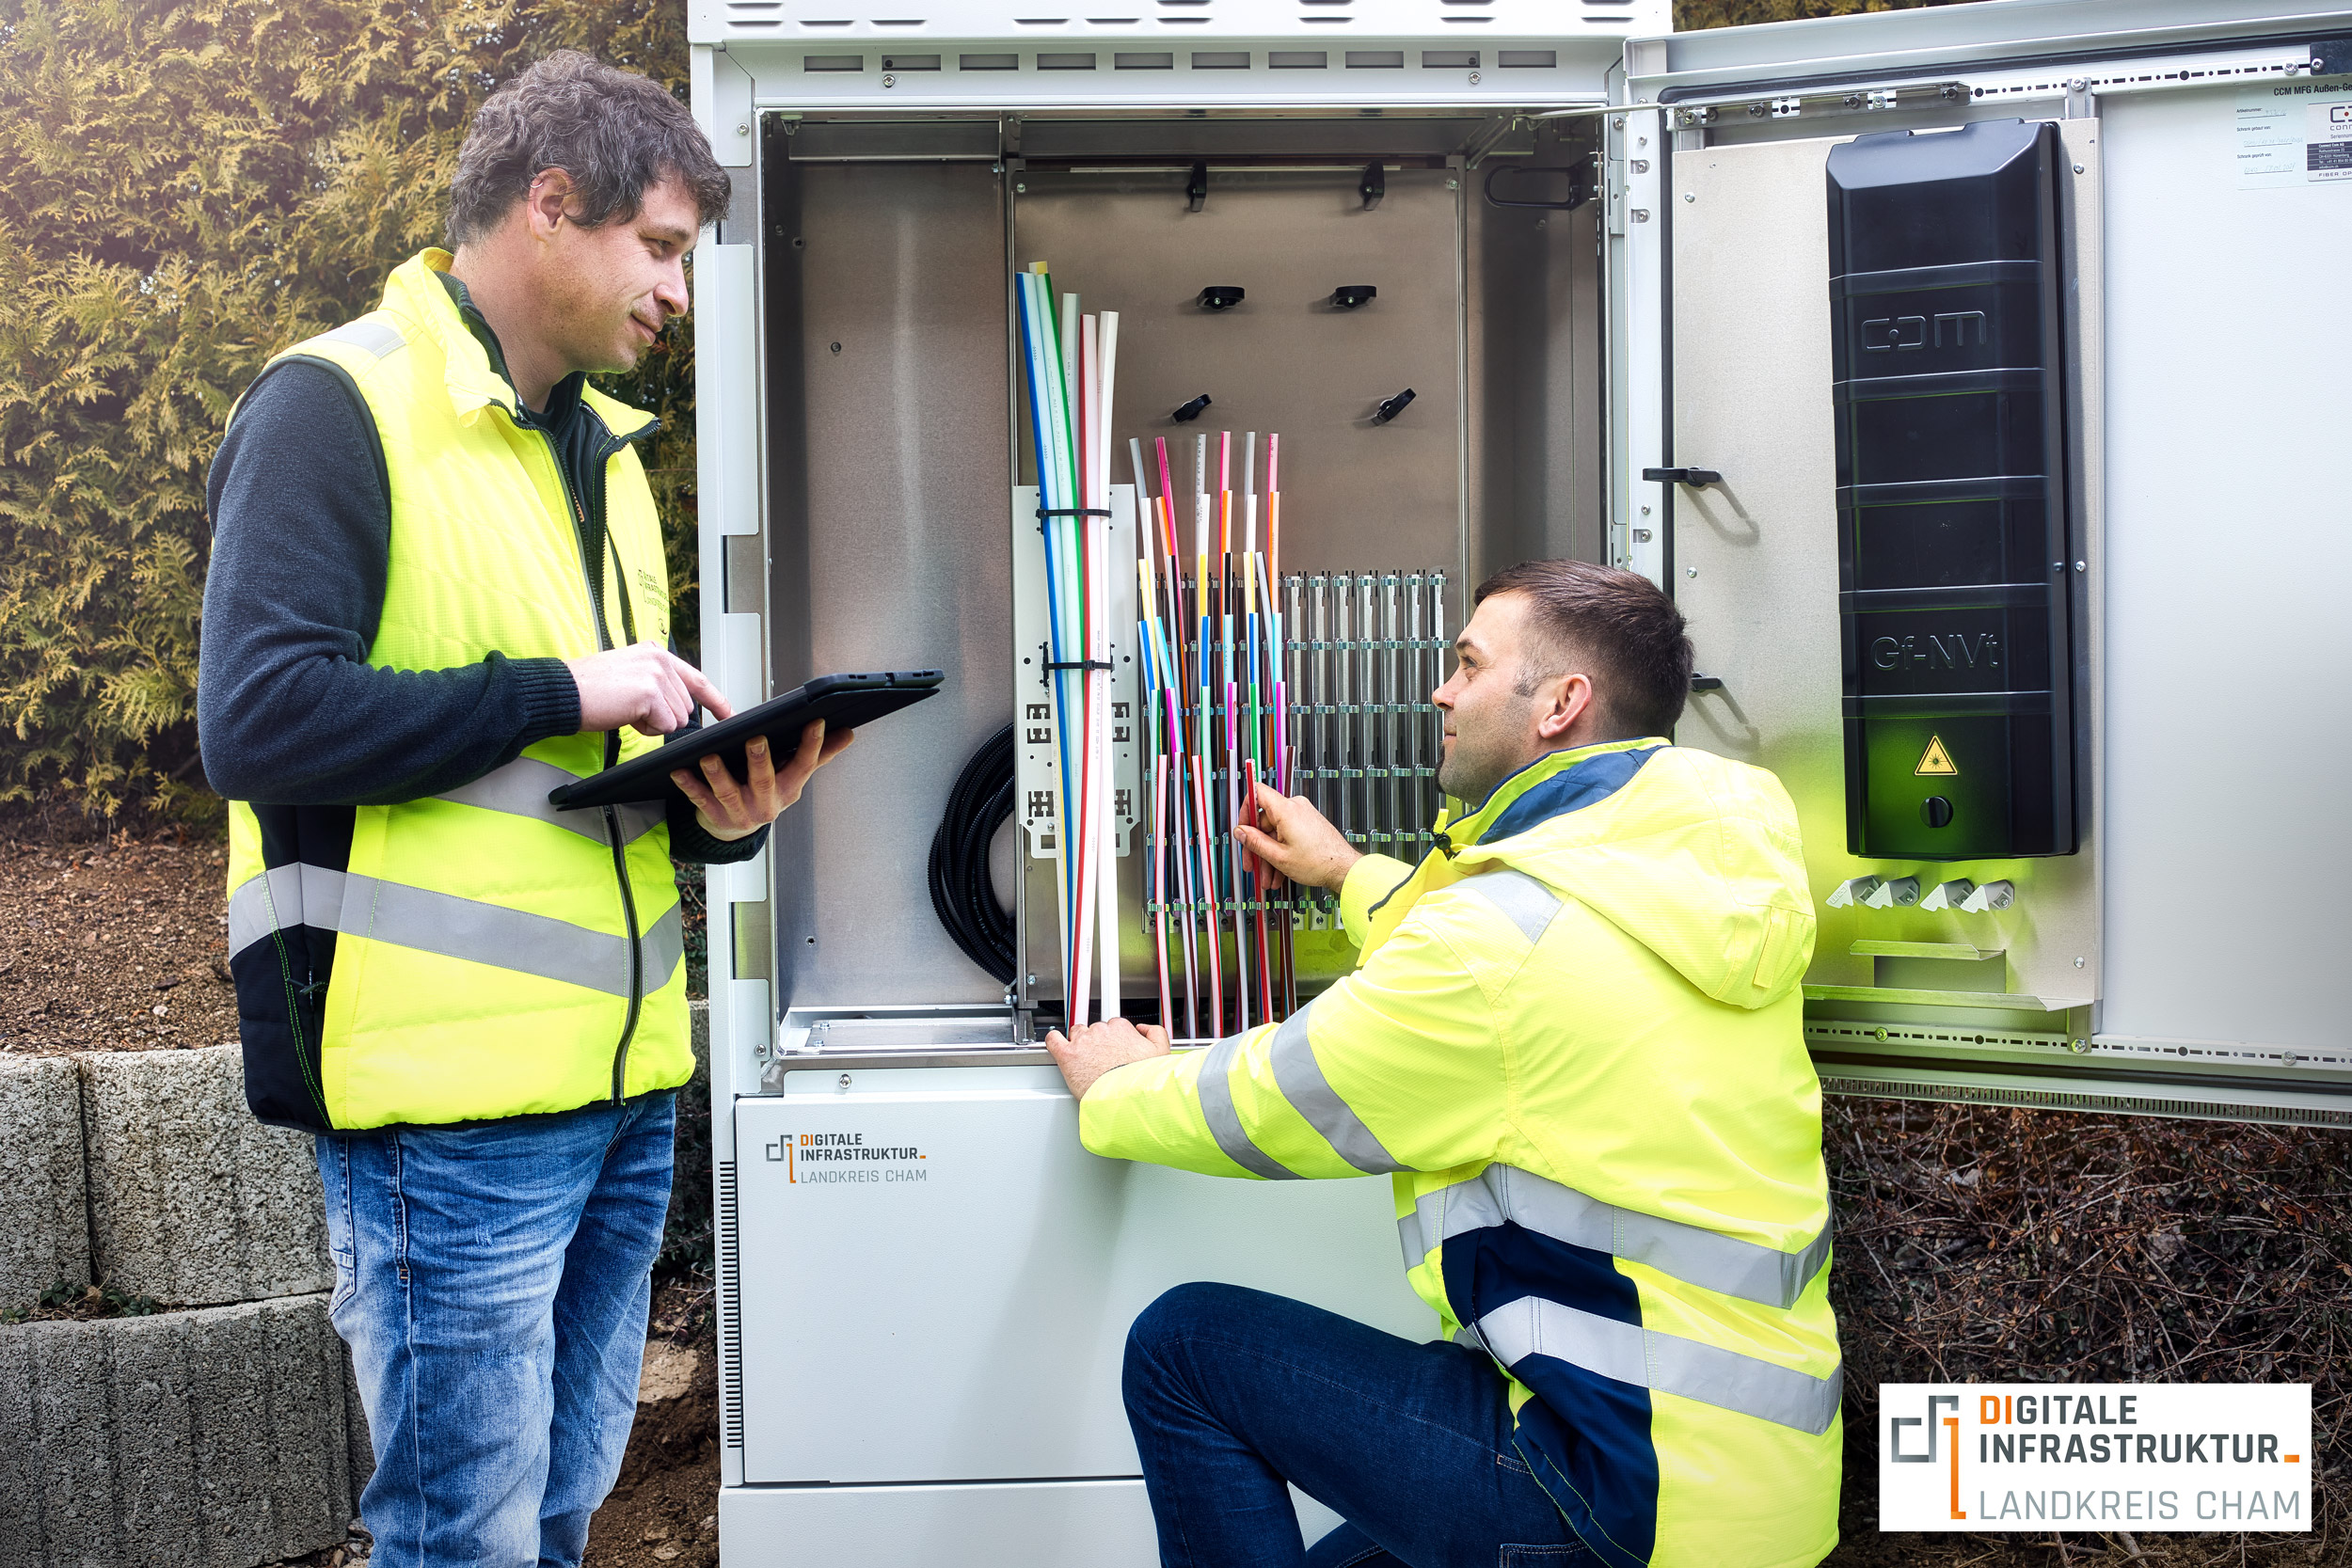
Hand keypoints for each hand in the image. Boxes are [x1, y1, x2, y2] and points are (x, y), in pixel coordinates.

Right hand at [566, 643, 730, 736]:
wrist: (564, 693)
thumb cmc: (590, 690)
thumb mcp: (630, 675)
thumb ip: (658, 683)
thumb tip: (681, 707)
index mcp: (656, 653)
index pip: (696, 679)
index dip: (716, 700)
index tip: (730, 714)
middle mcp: (659, 659)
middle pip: (686, 706)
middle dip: (662, 717)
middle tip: (631, 708)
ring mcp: (656, 674)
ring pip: (678, 718)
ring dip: (654, 724)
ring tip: (626, 709)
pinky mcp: (650, 692)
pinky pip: (666, 726)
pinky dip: (647, 729)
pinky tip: (626, 715)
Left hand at [671, 718, 853, 833]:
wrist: (736, 830)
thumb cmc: (767, 794)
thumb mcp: (794, 776)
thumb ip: (819, 754)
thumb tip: (848, 734)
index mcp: (788, 789)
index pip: (804, 766)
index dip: (812, 744)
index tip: (815, 721)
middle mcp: (767, 804)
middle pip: (764, 781)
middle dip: (760, 761)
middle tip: (756, 739)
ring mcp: (740, 813)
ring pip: (729, 793)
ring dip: (718, 774)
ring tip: (709, 756)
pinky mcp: (716, 817)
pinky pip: (701, 801)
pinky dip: (690, 786)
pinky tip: (679, 771)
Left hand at [1044, 1017, 1170, 1100]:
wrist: (1124, 1098)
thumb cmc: (1141, 1080)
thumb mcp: (1161, 1053)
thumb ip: (1156, 1033)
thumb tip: (1144, 1028)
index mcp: (1121, 1029)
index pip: (1112, 1027)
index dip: (1112, 1040)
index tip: (1112, 1050)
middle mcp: (1101, 1031)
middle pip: (1094, 1030)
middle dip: (1096, 1042)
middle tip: (1100, 1059)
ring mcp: (1083, 1042)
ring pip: (1076, 1034)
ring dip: (1078, 1043)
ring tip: (1084, 1060)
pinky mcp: (1067, 1055)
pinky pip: (1054, 1039)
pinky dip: (1054, 1040)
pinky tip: (1057, 1045)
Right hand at [1233, 780, 1360, 893]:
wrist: (1343, 868)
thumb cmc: (1319, 862)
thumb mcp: (1278, 856)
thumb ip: (1255, 842)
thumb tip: (1240, 832)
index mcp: (1286, 809)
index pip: (1257, 793)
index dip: (1245, 810)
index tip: (1242, 827)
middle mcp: (1295, 807)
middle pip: (1264, 821)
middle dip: (1257, 847)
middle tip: (1253, 864)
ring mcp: (1303, 815)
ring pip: (1275, 832)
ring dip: (1269, 855)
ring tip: (1269, 876)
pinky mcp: (1308, 824)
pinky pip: (1287, 835)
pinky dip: (1281, 851)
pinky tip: (1279, 871)